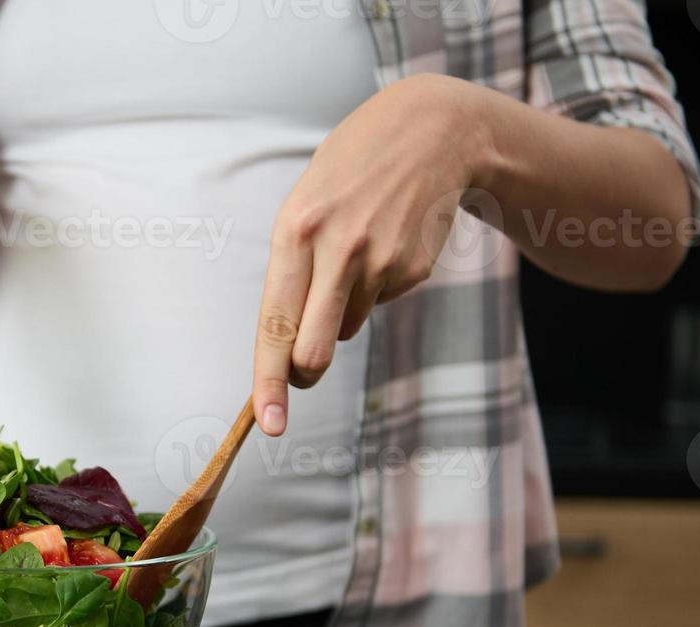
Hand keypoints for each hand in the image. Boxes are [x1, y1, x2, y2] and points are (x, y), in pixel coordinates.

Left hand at [252, 74, 492, 434]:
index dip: (269, 381)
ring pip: (346, 328)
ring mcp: (381, 262)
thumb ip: (291, 275)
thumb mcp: (304, 208)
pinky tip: (385, 243)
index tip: (268, 422)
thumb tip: (291, 352)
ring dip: (342, 310)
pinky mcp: (413, 270)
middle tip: (304, 366)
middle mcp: (338, 250)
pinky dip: (375, 288)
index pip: (274, 324)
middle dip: (304, 370)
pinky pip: (378, 304)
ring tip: (353, 253)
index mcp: (295, 232)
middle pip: (314, 350)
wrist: (431, 132)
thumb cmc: (348, 176)